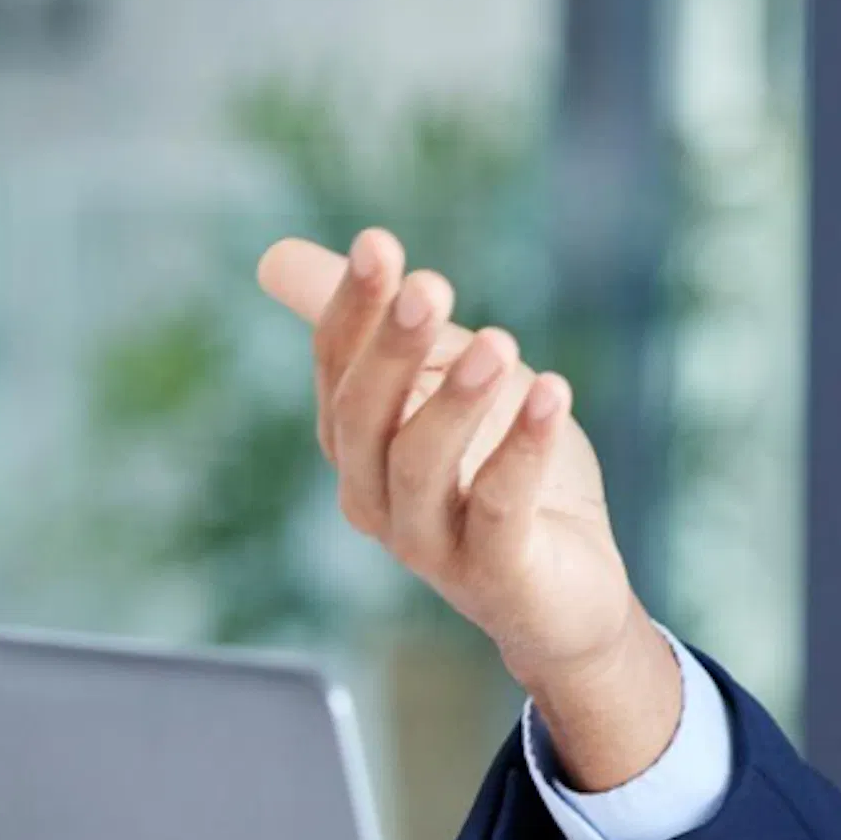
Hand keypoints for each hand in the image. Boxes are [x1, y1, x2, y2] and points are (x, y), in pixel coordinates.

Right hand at [257, 230, 682, 787]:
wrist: (569, 595)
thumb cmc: (500, 481)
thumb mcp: (445, 385)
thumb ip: (381, 328)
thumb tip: (271, 258)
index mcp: (357, 447)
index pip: (337, 370)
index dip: (352, 308)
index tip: (379, 244)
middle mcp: (375, 497)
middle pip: (365, 416)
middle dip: (391, 348)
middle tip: (428, 284)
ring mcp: (429, 544)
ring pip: (419, 465)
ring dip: (455, 400)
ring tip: (497, 341)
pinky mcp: (493, 574)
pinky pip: (498, 508)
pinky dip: (522, 450)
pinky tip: (553, 392)